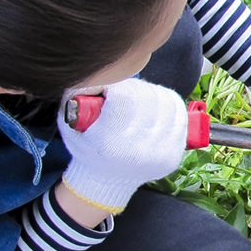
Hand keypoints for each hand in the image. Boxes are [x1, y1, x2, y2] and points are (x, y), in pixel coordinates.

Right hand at [56, 78, 187, 213]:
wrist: (105, 180)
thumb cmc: (86, 145)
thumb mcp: (69, 121)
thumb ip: (77, 94)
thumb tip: (96, 70)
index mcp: (110, 142)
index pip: (126, 96)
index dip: (120, 86)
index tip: (113, 89)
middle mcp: (138, 150)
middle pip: (149, 97)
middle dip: (137, 88)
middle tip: (128, 92)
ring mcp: (160, 153)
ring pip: (168, 103)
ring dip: (155, 93)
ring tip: (142, 98)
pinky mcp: (174, 155)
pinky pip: (180, 117)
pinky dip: (170, 105)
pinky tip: (159, 106)